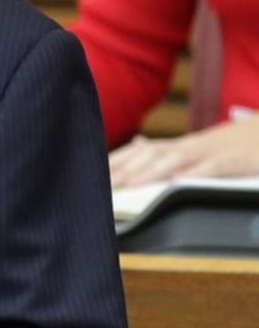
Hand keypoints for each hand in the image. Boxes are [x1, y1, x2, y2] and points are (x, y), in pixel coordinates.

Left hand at [109, 114, 258, 187]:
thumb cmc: (234, 143)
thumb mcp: (199, 146)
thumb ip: (169, 148)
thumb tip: (139, 144)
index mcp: (182, 146)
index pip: (141, 152)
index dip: (117, 162)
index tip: (91, 173)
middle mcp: (192, 146)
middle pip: (153, 155)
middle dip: (125, 169)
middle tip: (101, 184)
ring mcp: (213, 152)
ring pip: (177, 160)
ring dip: (151, 172)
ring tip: (128, 184)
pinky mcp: (236, 161)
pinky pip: (213, 167)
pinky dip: (196, 173)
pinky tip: (178, 181)